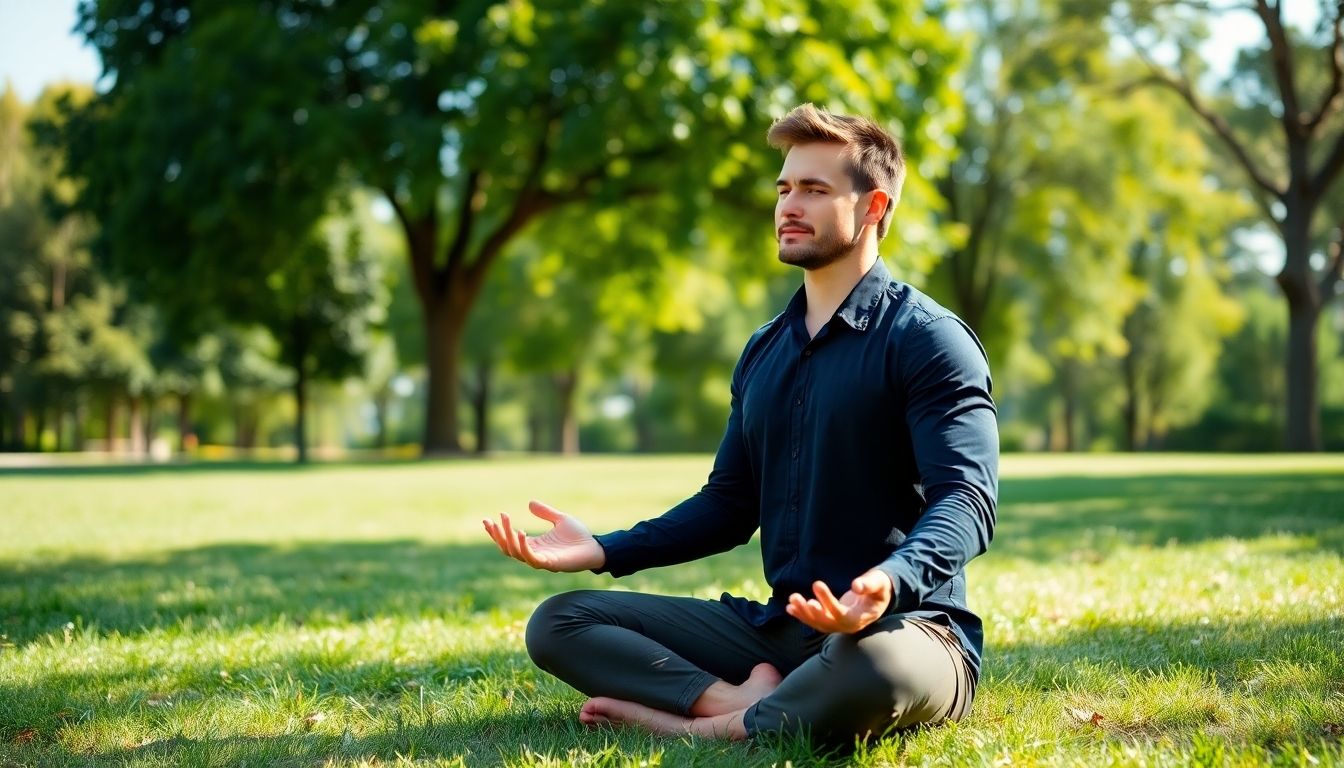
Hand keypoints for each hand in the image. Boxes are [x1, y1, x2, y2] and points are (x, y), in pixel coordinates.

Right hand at [482, 500, 605, 572]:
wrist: (596, 547)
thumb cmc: (579, 536)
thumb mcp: (560, 519)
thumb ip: (545, 513)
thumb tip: (529, 503)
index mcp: (534, 545)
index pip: (509, 541)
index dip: (497, 532)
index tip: (488, 519)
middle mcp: (534, 554)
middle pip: (508, 547)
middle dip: (499, 534)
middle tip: (494, 519)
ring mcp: (541, 560)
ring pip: (516, 553)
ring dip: (508, 538)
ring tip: (506, 522)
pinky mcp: (550, 564)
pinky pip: (531, 558)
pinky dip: (524, 546)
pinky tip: (521, 532)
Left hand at [785, 569, 892, 633]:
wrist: (879, 598)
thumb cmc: (879, 589)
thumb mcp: (879, 583)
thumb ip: (870, 584)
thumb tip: (856, 586)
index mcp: (860, 618)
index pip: (840, 613)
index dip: (827, 601)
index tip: (817, 584)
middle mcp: (848, 626)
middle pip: (826, 623)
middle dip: (809, 612)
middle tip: (795, 597)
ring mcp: (839, 626)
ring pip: (818, 624)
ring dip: (803, 613)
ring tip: (791, 599)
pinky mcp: (832, 621)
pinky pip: (815, 621)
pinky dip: (802, 615)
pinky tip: (790, 607)